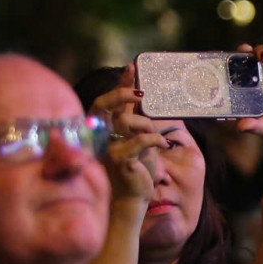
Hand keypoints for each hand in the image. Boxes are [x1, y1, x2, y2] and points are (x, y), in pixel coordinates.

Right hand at [91, 84, 164, 203]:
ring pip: (126, 121)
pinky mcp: (119, 159)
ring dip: (146, 124)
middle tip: (141, 92)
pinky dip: (154, 139)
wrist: (131, 197)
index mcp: (103, 129)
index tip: (133, 66)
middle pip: (103, 105)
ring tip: (158, 136)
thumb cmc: (134, 167)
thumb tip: (145, 98)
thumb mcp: (137, 140)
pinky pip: (139, 140)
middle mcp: (100, 136)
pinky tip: (162, 143)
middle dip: (122, 93)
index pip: (107, 101)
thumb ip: (137, 122)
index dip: (120, 83)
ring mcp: (107, 147)